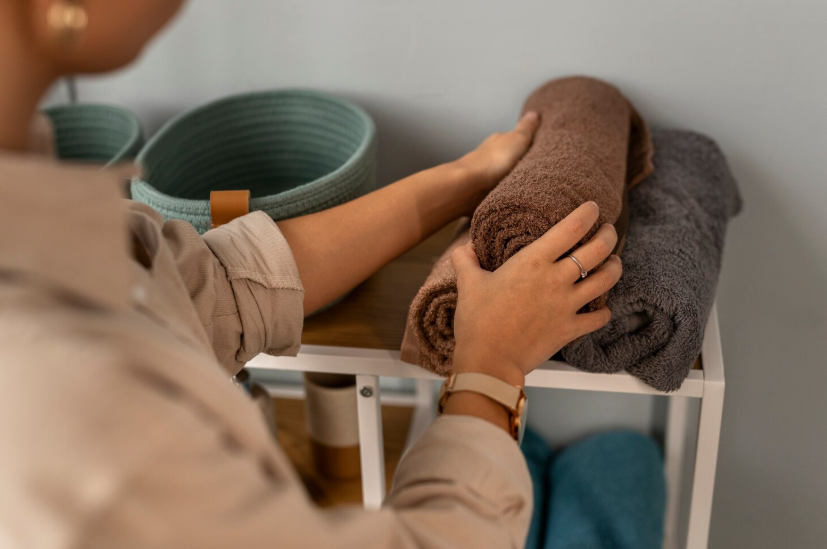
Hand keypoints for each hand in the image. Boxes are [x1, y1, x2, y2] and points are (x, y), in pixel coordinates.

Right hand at [450, 202, 621, 385]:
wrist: (489, 360)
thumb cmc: (478, 320)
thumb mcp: (468, 284)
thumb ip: (466, 261)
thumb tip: (465, 248)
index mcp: (533, 261)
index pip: (570, 228)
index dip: (587, 213)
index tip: (592, 207)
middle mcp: (556, 279)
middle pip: (599, 249)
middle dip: (609, 235)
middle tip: (608, 230)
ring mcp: (567, 305)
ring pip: (606, 279)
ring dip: (614, 267)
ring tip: (613, 262)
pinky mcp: (570, 329)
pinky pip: (599, 317)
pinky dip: (604, 311)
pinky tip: (601, 308)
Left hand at [452, 112, 539, 212]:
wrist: (470, 183)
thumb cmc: (495, 160)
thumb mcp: (518, 140)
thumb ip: (526, 129)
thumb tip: (533, 113)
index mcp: (499, 139)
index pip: (514, 137)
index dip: (525, 142)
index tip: (536, 148)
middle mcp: (490, 151)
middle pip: (506, 154)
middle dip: (517, 159)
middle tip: (532, 166)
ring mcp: (484, 169)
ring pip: (500, 169)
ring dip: (509, 173)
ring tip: (523, 180)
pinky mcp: (481, 185)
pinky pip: (496, 183)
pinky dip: (503, 184)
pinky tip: (509, 189)